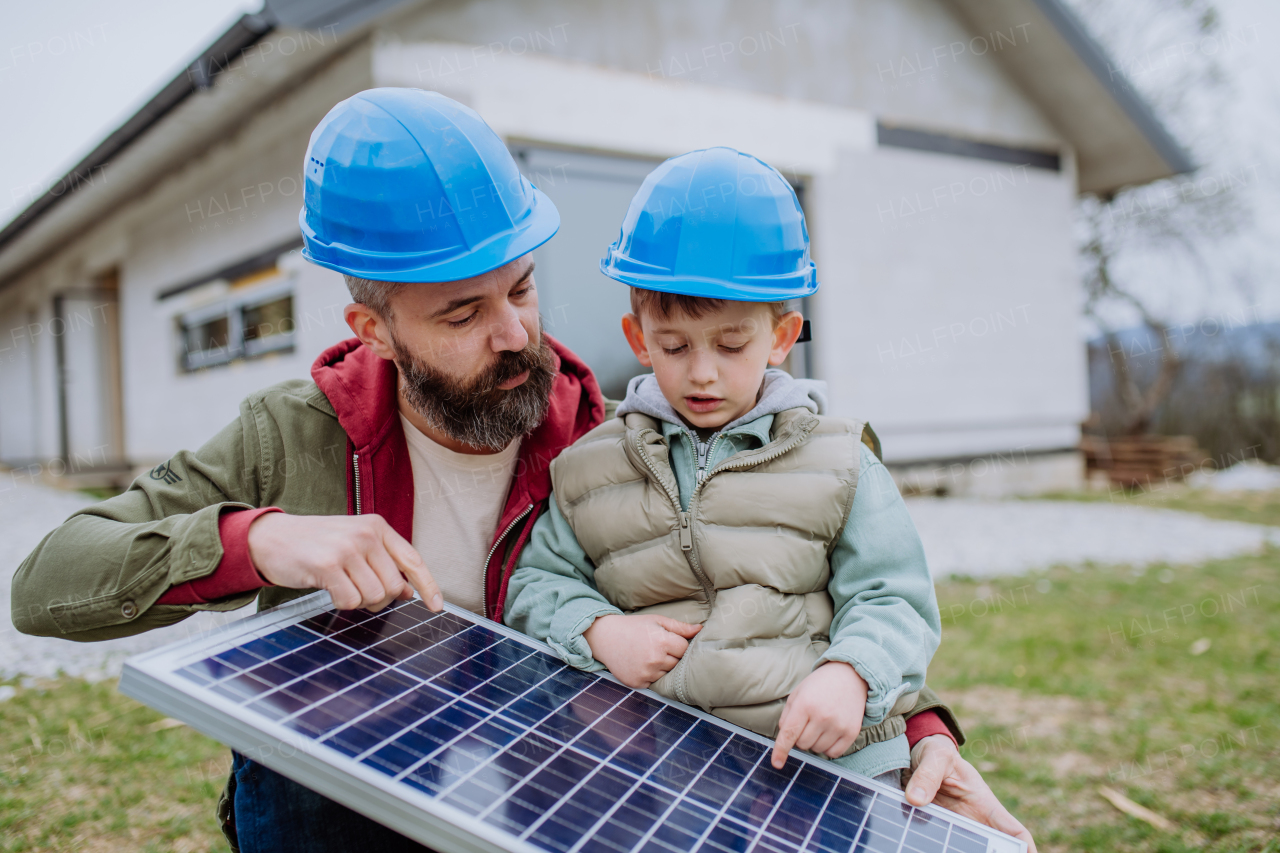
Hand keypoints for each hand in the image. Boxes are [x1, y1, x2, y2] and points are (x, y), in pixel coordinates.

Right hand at [247, 513, 441, 612]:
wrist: (271, 538)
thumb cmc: (315, 544)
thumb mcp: (354, 545)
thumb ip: (383, 563)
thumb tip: (410, 591)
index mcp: (376, 526)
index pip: (413, 559)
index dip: (428, 585)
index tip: (437, 606)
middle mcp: (365, 534)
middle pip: (394, 586)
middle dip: (380, 598)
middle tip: (357, 590)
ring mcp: (346, 549)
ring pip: (374, 597)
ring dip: (359, 601)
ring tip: (341, 586)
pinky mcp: (327, 565)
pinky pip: (350, 601)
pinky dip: (341, 603)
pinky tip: (328, 588)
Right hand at [582, 613, 700, 688]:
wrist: (605, 637)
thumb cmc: (634, 626)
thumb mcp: (657, 621)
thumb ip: (680, 627)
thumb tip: (700, 630)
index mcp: (662, 641)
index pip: (685, 649)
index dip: (678, 644)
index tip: (668, 640)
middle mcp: (655, 660)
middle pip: (677, 663)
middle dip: (671, 656)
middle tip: (657, 647)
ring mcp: (646, 674)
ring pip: (667, 674)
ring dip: (662, 667)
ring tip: (649, 655)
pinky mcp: (637, 683)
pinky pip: (654, 683)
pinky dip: (651, 676)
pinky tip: (641, 664)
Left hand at [771, 661, 867, 768]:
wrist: (849, 676)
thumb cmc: (820, 685)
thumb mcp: (798, 694)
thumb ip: (787, 716)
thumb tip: (784, 739)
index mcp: (805, 704)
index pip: (789, 733)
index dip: (781, 750)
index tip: (777, 763)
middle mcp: (822, 716)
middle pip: (802, 744)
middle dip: (800, 737)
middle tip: (808, 722)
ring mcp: (838, 725)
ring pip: (817, 750)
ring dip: (814, 742)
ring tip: (821, 724)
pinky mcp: (851, 732)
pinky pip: (833, 753)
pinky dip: (828, 747)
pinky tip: (830, 732)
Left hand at [905, 734, 1036, 852]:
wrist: (914, 756)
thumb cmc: (936, 754)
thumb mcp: (936, 758)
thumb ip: (927, 775)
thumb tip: (915, 799)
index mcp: (984, 805)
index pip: (1013, 831)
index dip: (1024, 848)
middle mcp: (972, 821)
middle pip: (990, 847)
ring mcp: (954, 828)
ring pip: (962, 846)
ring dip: (957, 849)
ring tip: (949, 850)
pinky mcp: (935, 829)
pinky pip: (938, 842)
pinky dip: (935, 846)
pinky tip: (924, 848)